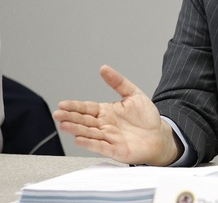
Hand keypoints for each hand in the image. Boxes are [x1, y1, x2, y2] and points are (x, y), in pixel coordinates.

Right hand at [53, 65, 180, 165]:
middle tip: (57, 114)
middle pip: (84, 121)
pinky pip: (101, 147)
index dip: (75, 106)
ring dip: (76, 130)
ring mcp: (109, 138)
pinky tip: (79, 139)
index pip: (87, 108)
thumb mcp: (134, 94)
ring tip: (64, 125)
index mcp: (106, 112)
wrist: (159, 136)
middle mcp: (104, 125)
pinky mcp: (116, 150)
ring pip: (89, 134)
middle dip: (70, 117)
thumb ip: (118, 82)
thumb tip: (104, 68)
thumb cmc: (146, 117)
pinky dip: (90, 144)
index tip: (62, 104)